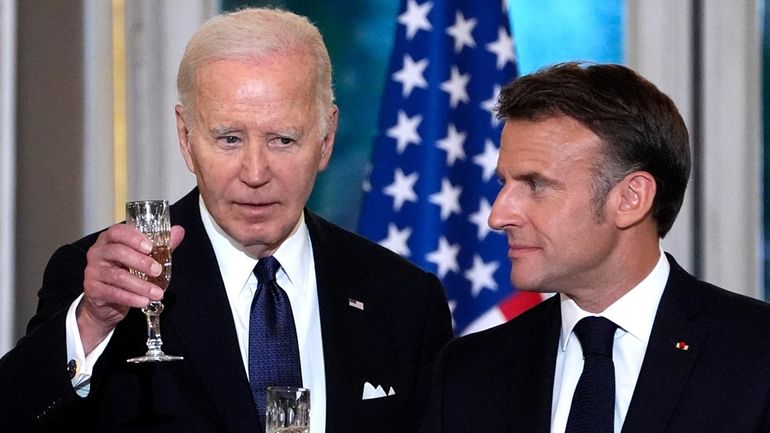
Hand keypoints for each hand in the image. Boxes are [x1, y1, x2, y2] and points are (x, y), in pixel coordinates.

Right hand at [77, 223, 184, 353]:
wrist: (106, 302)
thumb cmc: (125, 272)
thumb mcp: (143, 257)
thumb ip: (160, 245)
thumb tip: (179, 231)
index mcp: (109, 240)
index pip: (118, 232)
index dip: (134, 238)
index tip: (150, 247)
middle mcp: (98, 252)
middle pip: (118, 252)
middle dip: (141, 262)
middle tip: (158, 271)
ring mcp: (93, 271)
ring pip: (118, 276)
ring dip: (140, 285)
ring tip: (157, 293)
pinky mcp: (92, 289)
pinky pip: (113, 293)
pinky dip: (131, 298)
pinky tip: (144, 301)